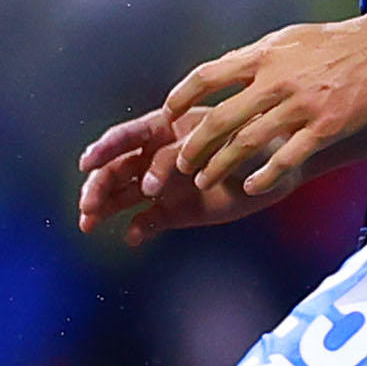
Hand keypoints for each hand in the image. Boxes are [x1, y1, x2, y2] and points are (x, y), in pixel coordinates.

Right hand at [76, 107, 289, 246]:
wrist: (278, 168)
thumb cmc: (254, 142)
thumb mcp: (222, 141)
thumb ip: (186, 155)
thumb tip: (150, 180)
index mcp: (165, 129)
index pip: (126, 137)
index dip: (104, 149)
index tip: (89, 164)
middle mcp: (156, 156)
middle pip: (115, 169)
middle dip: (98, 185)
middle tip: (88, 205)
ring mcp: (162, 185)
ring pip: (122, 196)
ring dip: (103, 208)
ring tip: (88, 224)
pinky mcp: (173, 212)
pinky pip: (147, 221)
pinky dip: (137, 230)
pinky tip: (132, 236)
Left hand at [161, 15, 366, 210]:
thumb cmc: (335, 42)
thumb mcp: (288, 39)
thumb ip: (257, 58)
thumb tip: (226, 72)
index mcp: (263, 56)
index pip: (208, 76)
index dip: (181, 97)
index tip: (167, 115)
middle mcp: (275, 82)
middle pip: (219, 118)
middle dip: (193, 146)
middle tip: (180, 164)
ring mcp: (299, 106)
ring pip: (245, 143)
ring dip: (219, 166)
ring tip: (204, 181)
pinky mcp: (323, 128)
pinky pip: (285, 158)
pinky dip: (263, 176)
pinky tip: (250, 187)